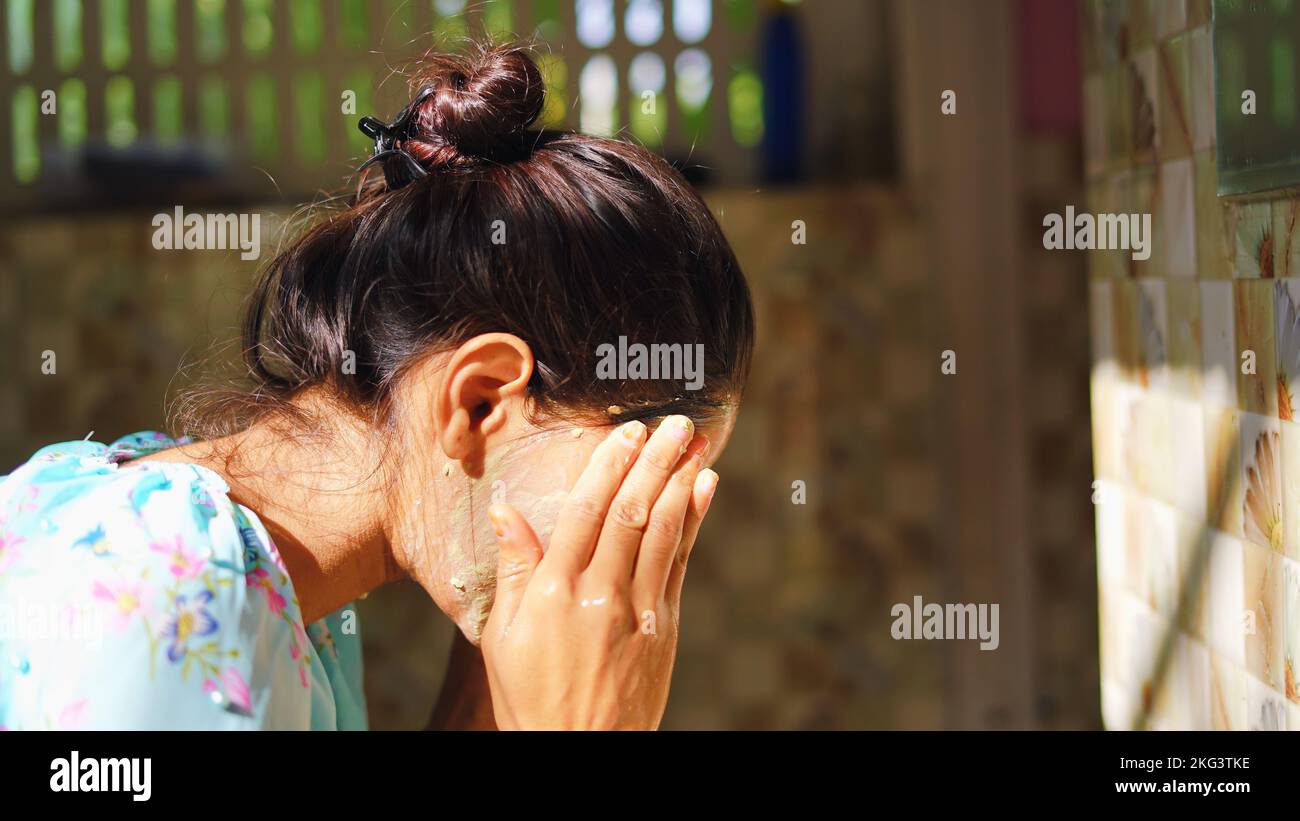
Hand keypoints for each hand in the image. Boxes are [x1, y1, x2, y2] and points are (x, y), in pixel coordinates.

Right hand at [480, 416, 716, 729]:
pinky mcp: (663, 628)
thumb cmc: (530, 696)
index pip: (585, 513)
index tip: (627, 432)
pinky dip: (693, 522)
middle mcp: (599, 595)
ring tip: (696, 442)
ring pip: (661, 532)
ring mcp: (636, 612)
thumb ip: (514, 569)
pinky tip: (703, 490)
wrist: (580, 754)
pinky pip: (679, 564)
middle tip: (675, 423)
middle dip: (655, 463)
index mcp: (554, 592)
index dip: (609, 467)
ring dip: (680, 481)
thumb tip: (505, 510)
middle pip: (630, 513)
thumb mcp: (502, 637)